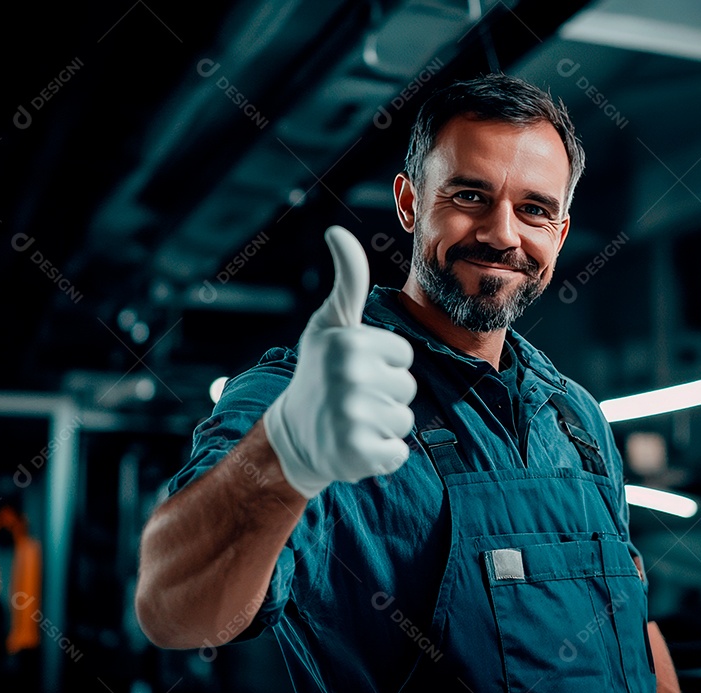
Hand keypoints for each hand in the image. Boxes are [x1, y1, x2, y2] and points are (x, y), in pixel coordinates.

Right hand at [263, 225, 416, 497]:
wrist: (293, 436)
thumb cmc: (319, 371)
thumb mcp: (330, 323)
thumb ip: (348, 280)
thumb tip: (337, 230)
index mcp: (351, 342)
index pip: (404, 356)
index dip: (384, 364)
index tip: (354, 369)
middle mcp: (351, 376)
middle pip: (407, 388)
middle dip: (385, 396)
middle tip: (351, 399)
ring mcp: (354, 417)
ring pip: (404, 421)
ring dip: (384, 426)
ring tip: (352, 422)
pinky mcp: (359, 454)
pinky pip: (398, 453)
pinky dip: (383, 455)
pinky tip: (356, 448)